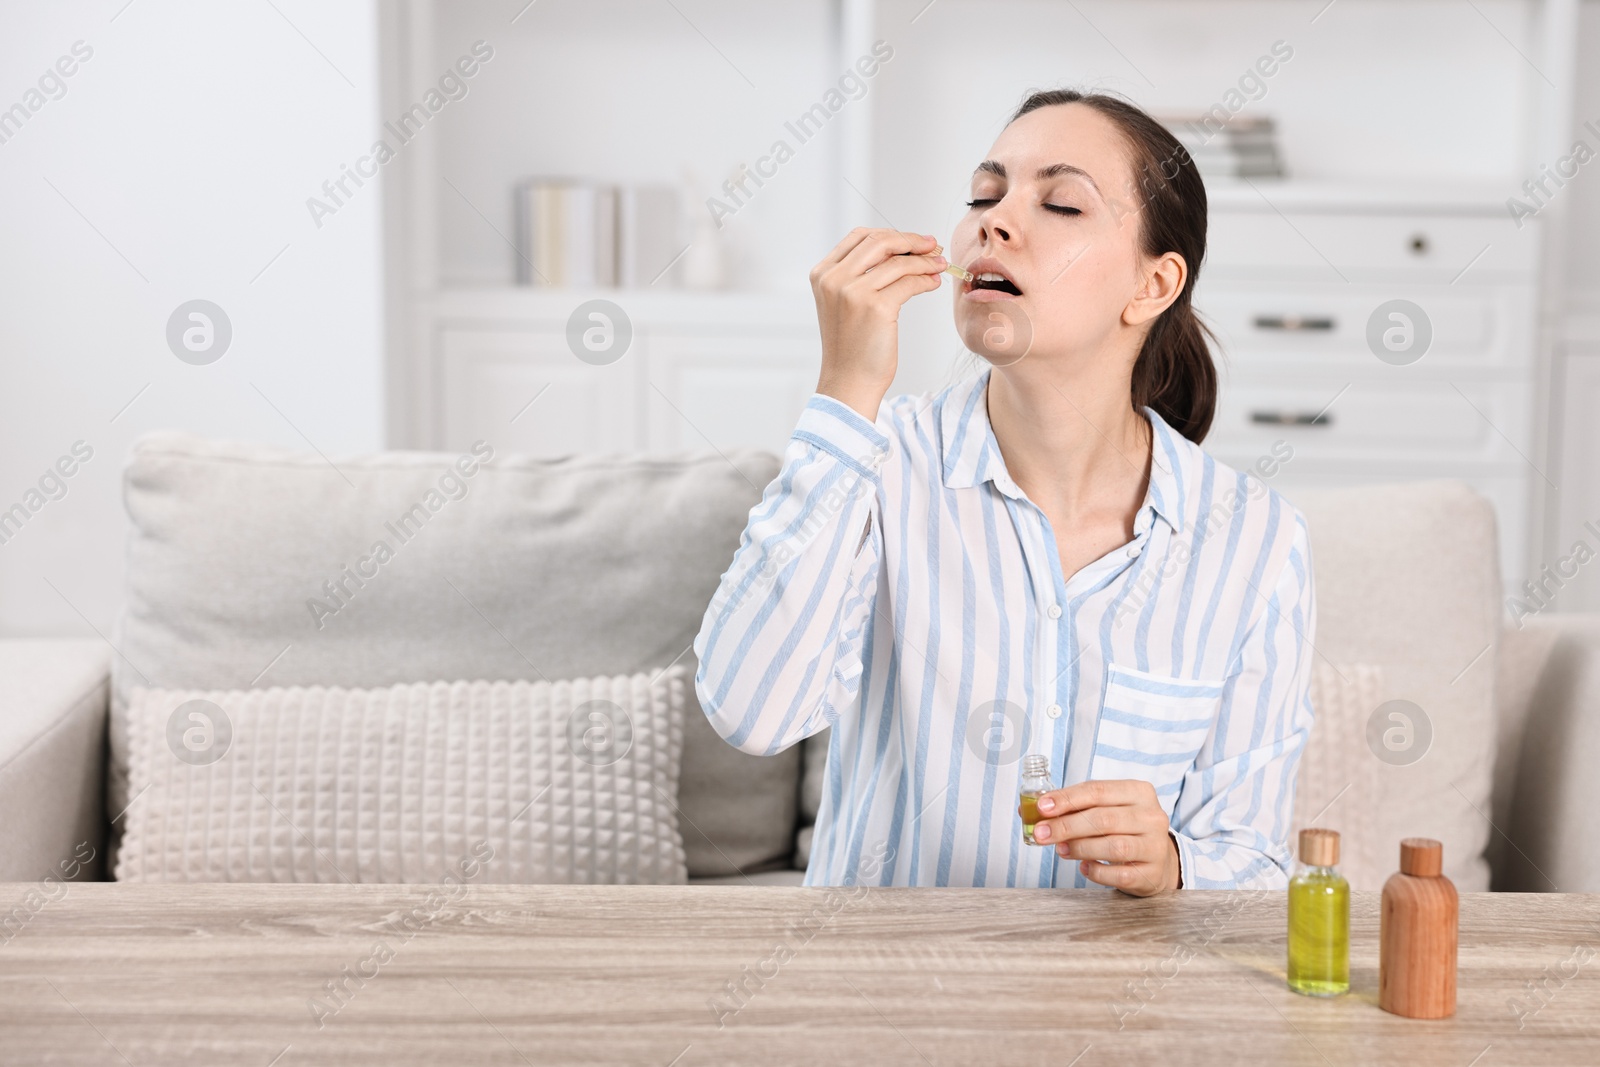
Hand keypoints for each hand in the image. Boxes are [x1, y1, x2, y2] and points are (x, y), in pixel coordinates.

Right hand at [809, 228, 946, 420]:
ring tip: (940, 265)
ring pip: (898, 262)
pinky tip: (933, 283)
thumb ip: (861, 274)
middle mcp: (834, 279)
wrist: (849, 382)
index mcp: (823, 273)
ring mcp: (853, 292)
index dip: (891, 234)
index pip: (860, 236)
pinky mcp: (876, 307)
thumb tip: (902, 249)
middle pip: (880, 241)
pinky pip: (909, 282)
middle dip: (912, 241)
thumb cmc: (852, 345)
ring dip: (925, 261)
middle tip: (933, 246)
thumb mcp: (845, 302)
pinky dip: (926, 280)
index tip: (913, 240)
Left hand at [1031, 779, 1180, 895]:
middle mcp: (1151, 817)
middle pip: (1103, 819)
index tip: (1042, 807)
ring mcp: (1155, 846)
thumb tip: (1030, 811)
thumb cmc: (1125, 830)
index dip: (1067, 799)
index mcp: (1138, 792)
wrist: (1159, 861)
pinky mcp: (1152, 873)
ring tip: (1061, 850)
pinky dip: (1096, 871)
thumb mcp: (1106, 810)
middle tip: (1041, 834)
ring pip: (1112, 846)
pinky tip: (1084, 867)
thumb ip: (1074, 808)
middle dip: (1066, 826)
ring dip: (1080, 847)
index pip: (1098, 791)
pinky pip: (1119, 874)